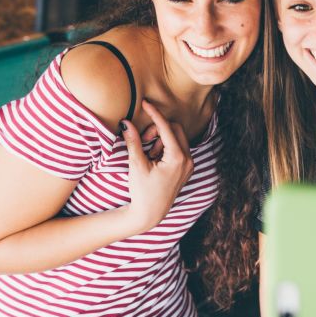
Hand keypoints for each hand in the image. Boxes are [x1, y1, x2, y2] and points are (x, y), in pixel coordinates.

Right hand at [121, 100, 193, 233]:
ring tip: (148, 153)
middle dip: (158, 129)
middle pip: (175, 129)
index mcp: (177, 158)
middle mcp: (188, 160)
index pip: (166, 127)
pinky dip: (166, 146)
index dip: (155, 114)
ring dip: (162, 138)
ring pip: (177, 138)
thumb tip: (126, 122)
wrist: (150, 213)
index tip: (145, 103)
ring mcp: (189, 164)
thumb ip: (133, 142)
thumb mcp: (136, 165)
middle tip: (144, 140)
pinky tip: (154, 158)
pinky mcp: (186, 168)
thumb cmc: (142, 191)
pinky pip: (179, 148)